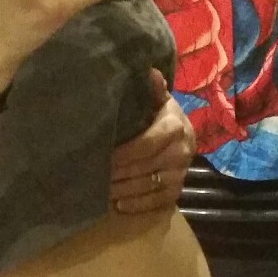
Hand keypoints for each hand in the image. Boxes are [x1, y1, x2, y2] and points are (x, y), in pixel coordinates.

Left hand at [110, 69, 195, 212]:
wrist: (183, 134)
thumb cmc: (161, 115)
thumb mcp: (157, 100)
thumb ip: (152, 90)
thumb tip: (149, 71)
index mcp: (175, 126)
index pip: (149, 142)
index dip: (125, 152)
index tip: (104, 156)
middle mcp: (182, 152)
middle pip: (146, 167)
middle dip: (119, 173)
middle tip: (94, 175)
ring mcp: (180, 174)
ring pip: (150, 186)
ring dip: (123, 190)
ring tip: (101, 190)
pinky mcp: (177, 191)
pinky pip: (158, 202)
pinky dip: (137, 205)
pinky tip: (118, 205)